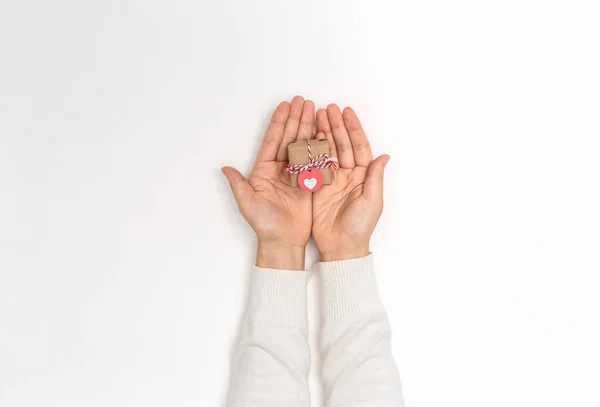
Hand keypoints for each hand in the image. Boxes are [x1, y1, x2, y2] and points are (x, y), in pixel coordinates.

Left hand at [222, 96, 314, 269]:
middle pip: (288, 138)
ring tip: (314, 109)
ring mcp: (295, 174)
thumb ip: (238, 185)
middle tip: (302, 101)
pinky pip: (314, 160)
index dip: (278, 123)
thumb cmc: (263, 224)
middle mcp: (279, 169)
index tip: (284, 106)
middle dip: (296, 119)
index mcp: (264, 170)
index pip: (272, 140)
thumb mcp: (247, 203)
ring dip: (307, 127)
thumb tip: (225, 168)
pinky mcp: (308, 182)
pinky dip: (319, 146)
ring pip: (302, 145)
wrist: (282, 241)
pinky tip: (323, 132)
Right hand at [312, 104, 388, 260]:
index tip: (346, 112)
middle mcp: (349, 175)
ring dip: (324, 133)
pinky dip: (312, 149)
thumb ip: (375, 177)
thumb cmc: (360, 227)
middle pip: (343, 144)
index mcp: (364, 176)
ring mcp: (333, 179)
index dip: (353, 129)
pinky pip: (315, 164)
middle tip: (328, 108)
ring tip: (317, 115)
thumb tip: (384, 156)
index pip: (359, 146)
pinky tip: (309, 136)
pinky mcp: (318, 187)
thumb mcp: (372, 201)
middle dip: (336, 125)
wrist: (340, 246)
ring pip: (329, 150)